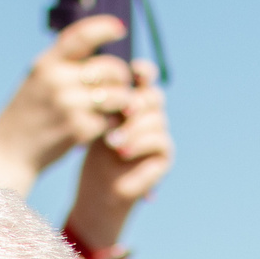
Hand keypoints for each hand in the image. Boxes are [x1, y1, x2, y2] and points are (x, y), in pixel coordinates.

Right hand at [0, 18, 134, 197]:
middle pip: (111, 68)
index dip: (105, 28)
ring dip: (122, 102)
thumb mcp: (35, 81)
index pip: (82, 35)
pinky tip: (100, 127)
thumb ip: (60, 65)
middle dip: (121, 77)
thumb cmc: (26, 116)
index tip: (120, 29)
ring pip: (117, 95)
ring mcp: (68, 105)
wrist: (8, 154)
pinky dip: (110, 124)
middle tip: (119, 85)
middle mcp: (57, 80)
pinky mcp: (78, 129)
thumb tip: (97, 46)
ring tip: (114, 107)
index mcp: (46, 64)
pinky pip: (111, 120)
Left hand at [64, 62, 172, 254]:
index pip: (146, 78)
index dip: (144, 71)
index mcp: (135, 99)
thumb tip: (106, 76)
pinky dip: (140, 144)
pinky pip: (159, 140)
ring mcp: (160, 133)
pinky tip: (122, 151)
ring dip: (133, 128)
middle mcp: (151, 114)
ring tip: (111, 142)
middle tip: (121, 112)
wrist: (98, 188)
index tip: (134, 71)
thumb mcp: (98, 120)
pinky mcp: (165, 155)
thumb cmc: (94, 152)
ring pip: (157, 119)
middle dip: (138, 102)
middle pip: (154, 96)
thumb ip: (108, 99)